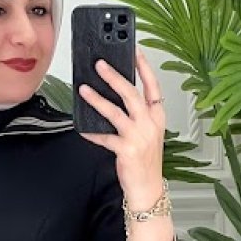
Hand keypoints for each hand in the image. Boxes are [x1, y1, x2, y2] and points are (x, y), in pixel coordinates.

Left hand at [78, 46, 166, 206]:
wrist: (148, 188)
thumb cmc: (146, 161)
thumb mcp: (149, 133)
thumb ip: (138, 115)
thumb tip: (117, 97)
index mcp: (157, 117)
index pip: (152, 86)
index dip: (144, 67)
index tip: (135, 51)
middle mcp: (149, 124)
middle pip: (131, 93)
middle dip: (114, 76)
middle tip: (100, 65)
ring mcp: (138, 137)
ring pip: (115, 112)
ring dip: (97, 99)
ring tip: (84, 89)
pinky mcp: (126, 150)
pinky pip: (104, 137)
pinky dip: (92, 133)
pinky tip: (83, 128)